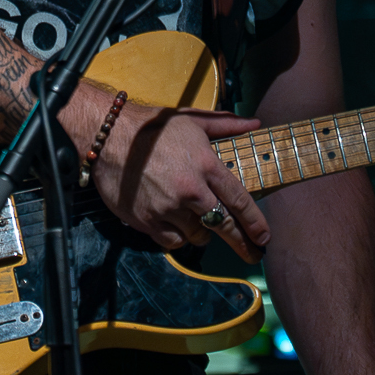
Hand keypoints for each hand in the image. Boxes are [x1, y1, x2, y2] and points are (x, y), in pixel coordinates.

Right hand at [88, 101, 269, 262]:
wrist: (110, 136)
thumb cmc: (153, 126)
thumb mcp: (192, 119)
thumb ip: (226, 125)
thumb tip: (255, 123)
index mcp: (207, 165)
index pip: (240, 200)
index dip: (255, 222)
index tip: (264, 237)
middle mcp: (191, 190)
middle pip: (224, 225)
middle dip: (242, 243)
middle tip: (253, 255)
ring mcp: (169, 208)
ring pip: (198, 235)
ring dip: (204, 233)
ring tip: (200, 223)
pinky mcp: (148, 220)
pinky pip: (172, 242)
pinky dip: (178, 238)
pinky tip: (177, 227)